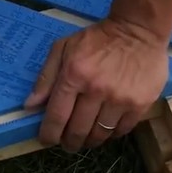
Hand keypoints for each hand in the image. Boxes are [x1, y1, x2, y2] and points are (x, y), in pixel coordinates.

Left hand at [24, 16, 169, 151]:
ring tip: (88, 136)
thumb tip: (30, 106)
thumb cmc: (98, 38)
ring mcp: (120, 98)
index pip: (57, 116)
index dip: (49, 134)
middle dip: (70, 142)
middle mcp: (97, 89)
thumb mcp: (65, 47)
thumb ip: (46, 76)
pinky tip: (107, 127)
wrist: (140, 29)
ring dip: (91, 140)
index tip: (47, 140)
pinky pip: (122, 130)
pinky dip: (112, 133)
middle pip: (78, 131)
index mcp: (74, 74)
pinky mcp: (140, 103)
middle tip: (69, 143)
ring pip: (100, 134)